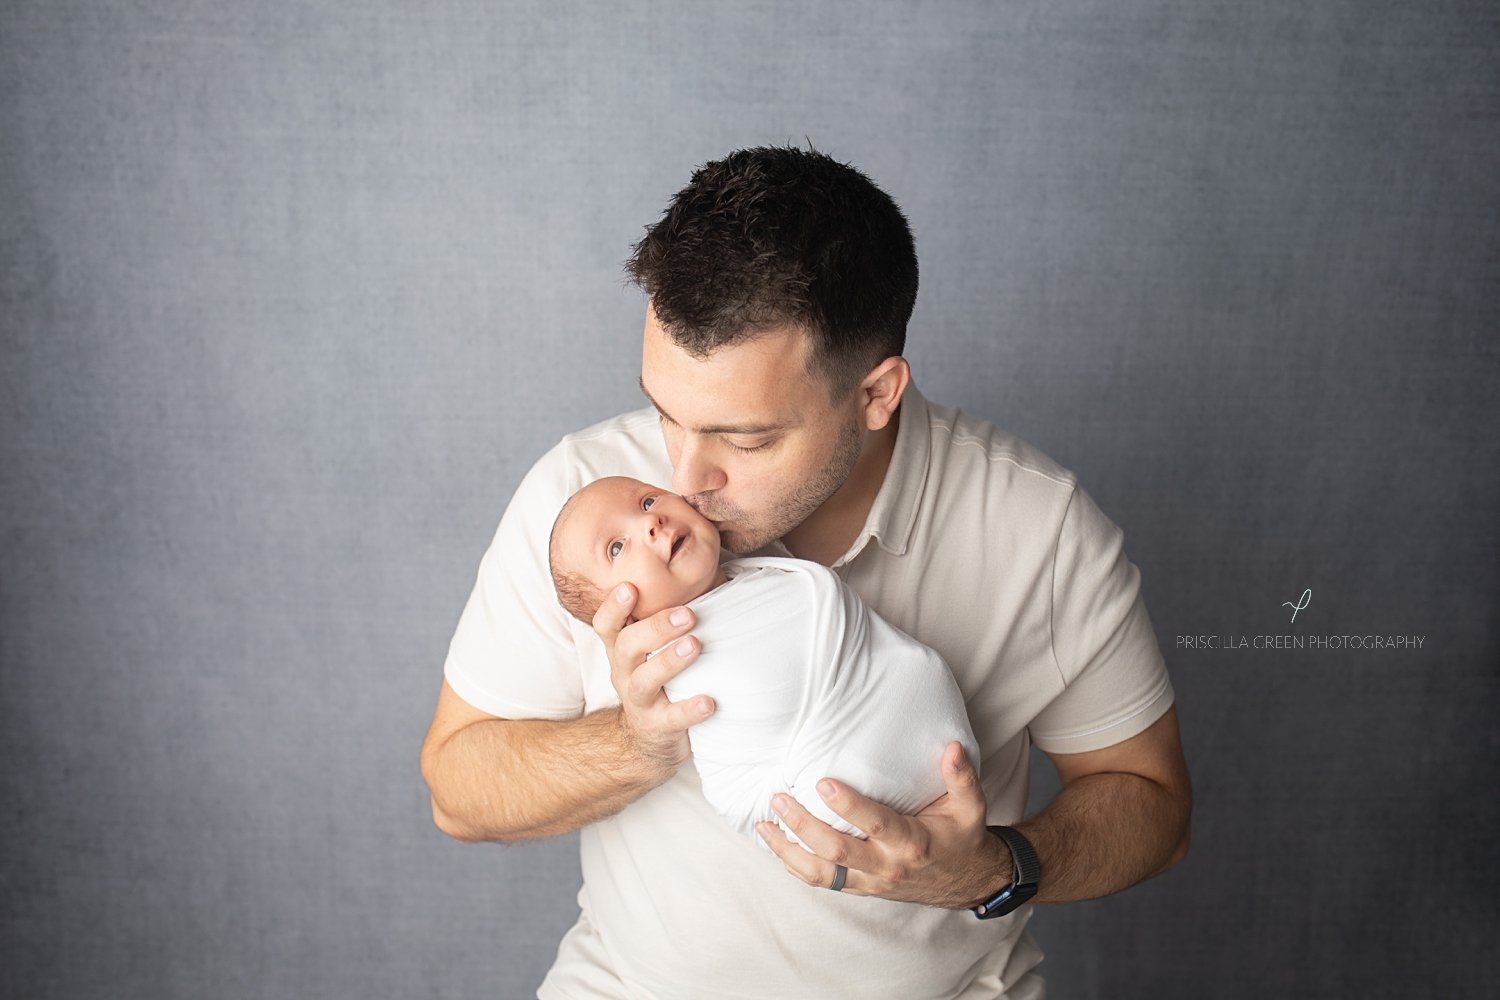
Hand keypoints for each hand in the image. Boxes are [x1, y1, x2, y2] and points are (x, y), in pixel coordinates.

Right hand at [592, 582, 714, 775]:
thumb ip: (675, 614)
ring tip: (694, 645)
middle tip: (689, 614)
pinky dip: (689, 710)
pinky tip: (709, 702)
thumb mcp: (656, 647)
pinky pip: (671, 718)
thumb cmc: (662, 678)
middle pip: (627, 646)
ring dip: (669, 661)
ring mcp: (638, 701)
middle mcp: (623, 672)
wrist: (651, 737)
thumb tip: (716, 571)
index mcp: (622, 649)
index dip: (614, 607)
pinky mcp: (656, 727)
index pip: (607, 625)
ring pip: (644, 680)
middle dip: (656, 627)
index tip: (630, 587)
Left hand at [755, 742, 1009, 907]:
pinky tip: (776, 845)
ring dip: (788, 850)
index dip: (848, 805)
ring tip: (763, 825)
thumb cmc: (963, 838)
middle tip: (778, 798)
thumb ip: (961, 777)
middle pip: (836, 851)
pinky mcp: (860, 888)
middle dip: (802, 826)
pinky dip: (795, 865)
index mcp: (911, 842)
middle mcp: (886, 866)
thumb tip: (952, 747)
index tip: (822, 782)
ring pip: (821, 873)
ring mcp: (870, 881)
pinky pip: (822, 882)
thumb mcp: (971, 807)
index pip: (875, 823)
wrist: (966, 882)